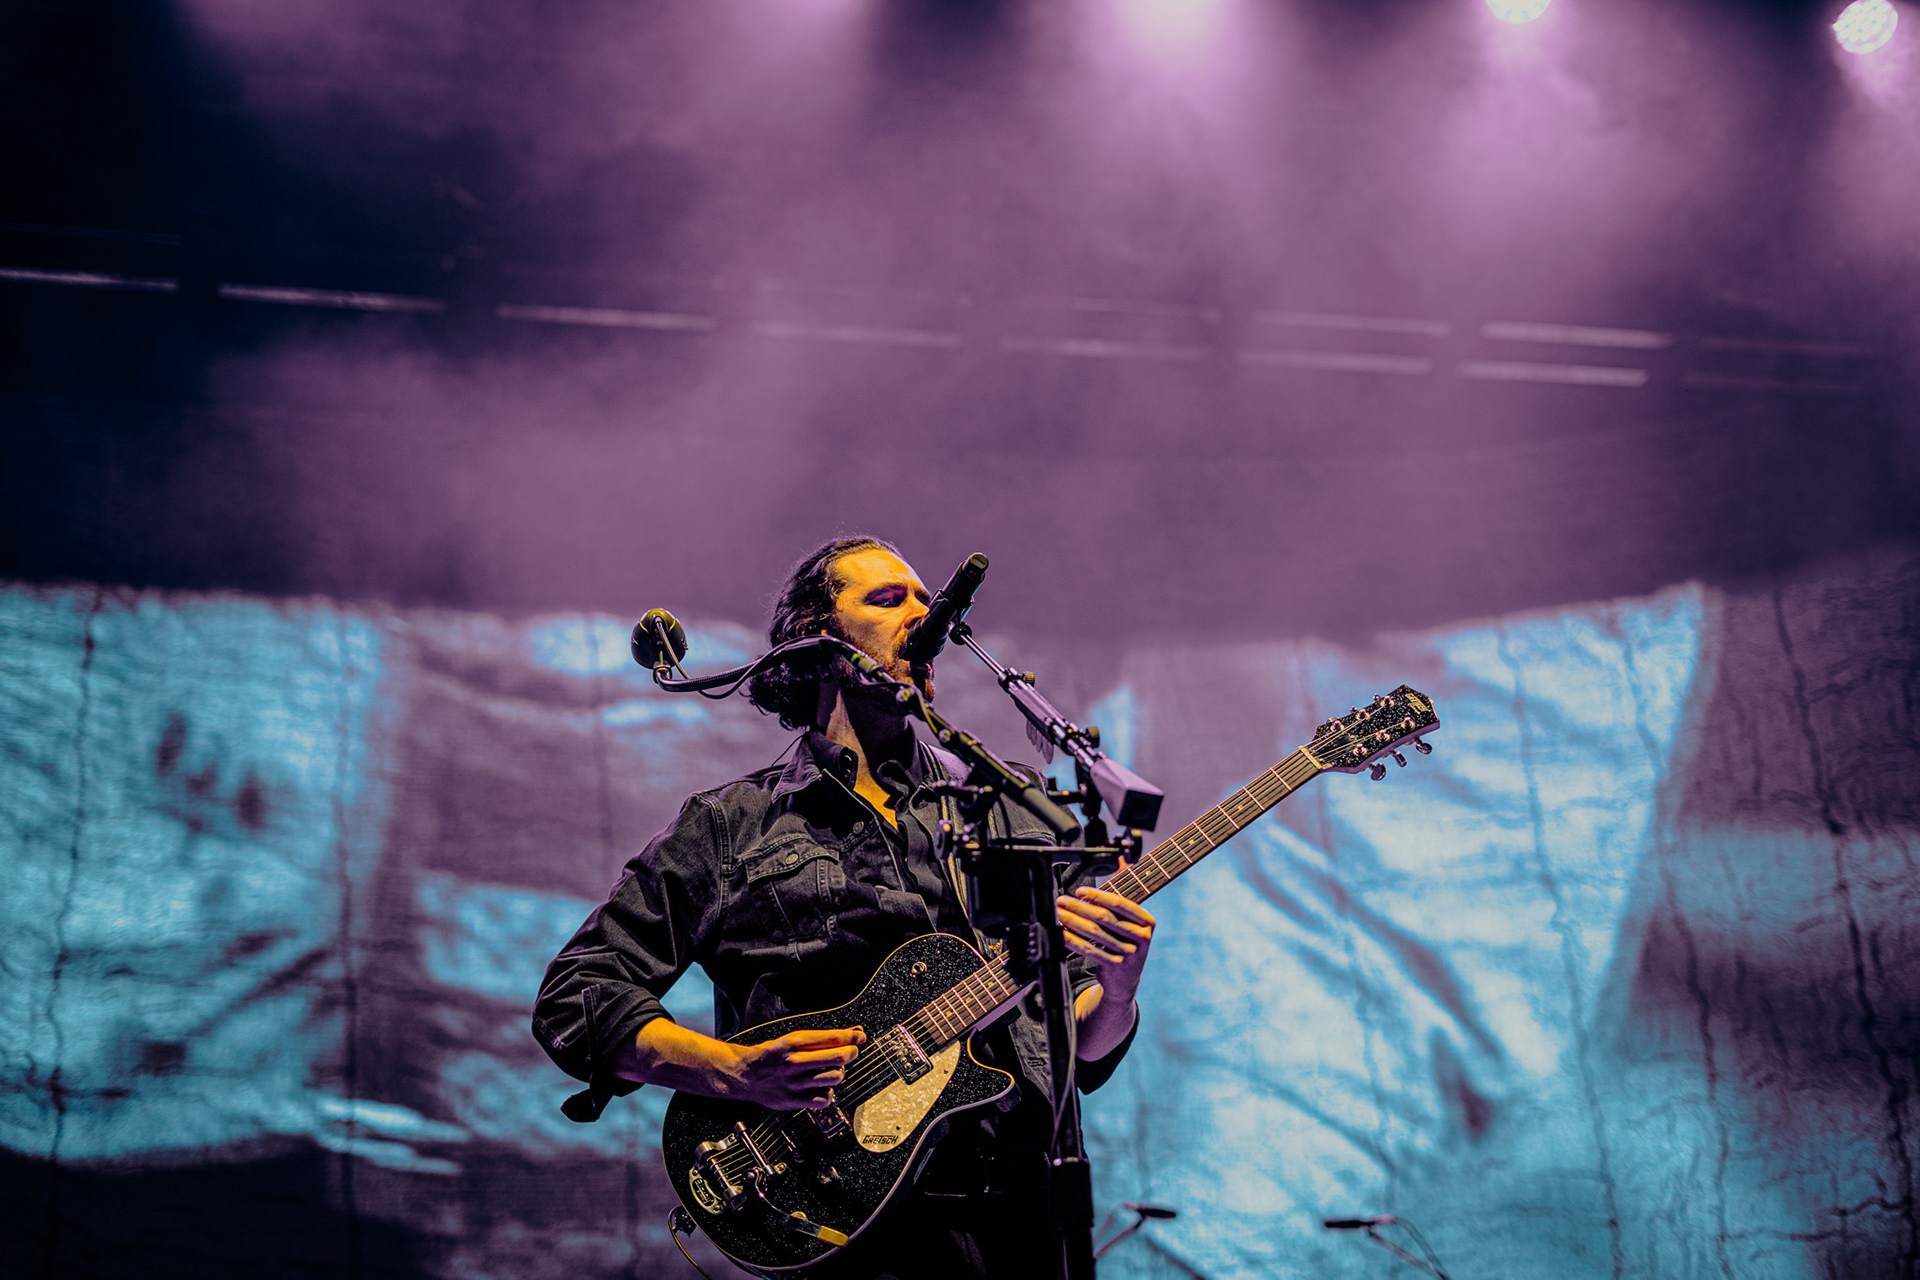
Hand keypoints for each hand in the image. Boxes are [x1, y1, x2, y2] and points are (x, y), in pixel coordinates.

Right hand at [723, 1026, 865, 1111]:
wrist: (744, 1075)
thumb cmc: (771, 1056)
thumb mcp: (793, 1039)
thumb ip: (822, 1037)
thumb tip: (852, 1032)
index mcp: (794, 1042)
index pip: (833, 1038)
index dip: (853, 1037)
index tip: (860, 1037)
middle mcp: (795, 1061)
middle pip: (839, 1057)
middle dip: (851, 1052)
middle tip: (851, 1051)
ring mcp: (795, 1082)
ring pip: (835, 1077)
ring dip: (838, 1073)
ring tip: (832, 1070)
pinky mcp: (793, 1100)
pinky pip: (825, 1099)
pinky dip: (827, 1094)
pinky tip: (821, 1087)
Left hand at [1057, 878, 1155, 1003]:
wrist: (1126, 980)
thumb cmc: (1124, 942)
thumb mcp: (1129, 920)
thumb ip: (1122, 893)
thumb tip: (1120, 860)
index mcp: (1147, 922)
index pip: (1121, 904)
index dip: (1099, 896)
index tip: (1080, 891)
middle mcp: (1142, 938)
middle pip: (1105, 917)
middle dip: (1080, 907)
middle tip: (1062, 901)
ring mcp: (1130, 954)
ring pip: (1096, 933)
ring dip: (1073, 921)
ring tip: (1059, 913)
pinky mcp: (1116, 966)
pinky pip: (1090, 950)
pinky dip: (1074, 940)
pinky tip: (1062, 933)